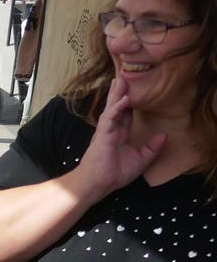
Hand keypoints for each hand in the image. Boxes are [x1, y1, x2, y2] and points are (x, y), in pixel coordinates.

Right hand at [74, 78, 166, 202]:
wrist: (97, 184)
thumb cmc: (112, 174)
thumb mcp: (140, 160)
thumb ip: (151, 148)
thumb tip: (164, 136)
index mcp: (118, 136)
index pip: (126, 115)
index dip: (129, 104)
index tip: (134, 91)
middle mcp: (111, 131)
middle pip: (117, 108)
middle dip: (120, 93)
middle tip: (123, 77)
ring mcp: (105, 132)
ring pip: (112, 108)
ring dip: (116, 94)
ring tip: (120, 80)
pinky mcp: (102, 135)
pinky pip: (110, 118)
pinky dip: (117, 108)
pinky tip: (124, 98)